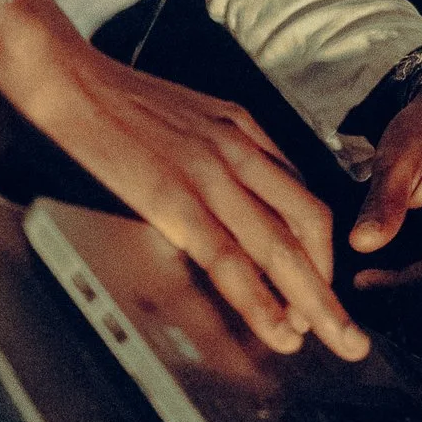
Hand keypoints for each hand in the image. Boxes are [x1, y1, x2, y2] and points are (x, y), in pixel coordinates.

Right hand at [0, 0, 369, 360]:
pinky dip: (258, 300)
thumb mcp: (187, 113)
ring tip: (334, 342)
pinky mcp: (175, 198)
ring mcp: (211, 174)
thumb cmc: (116, 98)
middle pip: (308, 225)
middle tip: (351, 336)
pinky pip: (229, 258)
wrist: (70, 78)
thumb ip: (219, 150)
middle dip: (332, 286)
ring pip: (280, 248)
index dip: (319, 251)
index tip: (322, 289)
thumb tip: (237, 196)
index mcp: (242, 127)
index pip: (301, 195)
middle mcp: (239, 150)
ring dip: (312, 302)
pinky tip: (276, 330)